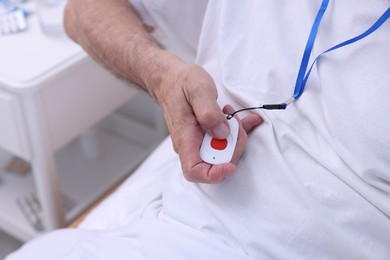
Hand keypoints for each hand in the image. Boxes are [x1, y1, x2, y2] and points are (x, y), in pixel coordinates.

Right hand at [152, 61, 262, 182]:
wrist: (170, 79)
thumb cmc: (180, 83)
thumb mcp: (198, 90)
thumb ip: (209, 113)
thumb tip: (222, 134)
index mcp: (185, 139)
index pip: (194, 172)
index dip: (215, 174)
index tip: (230, 164)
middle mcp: (191, 145)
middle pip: (215, 163)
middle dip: (233, 147)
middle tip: (234, 122)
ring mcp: (199, 141)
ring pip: (223, 152)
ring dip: (236, 136)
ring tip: (232, 113)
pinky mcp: (206, 134)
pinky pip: (224, 140)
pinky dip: (238, 132)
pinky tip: (245, 119)